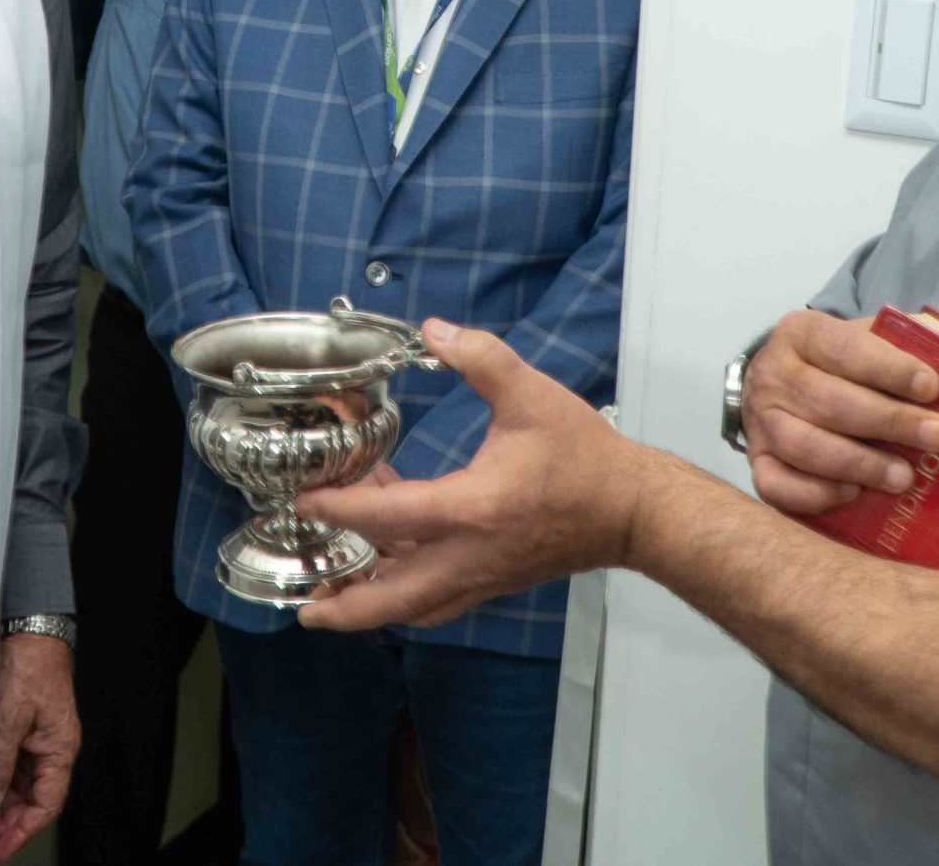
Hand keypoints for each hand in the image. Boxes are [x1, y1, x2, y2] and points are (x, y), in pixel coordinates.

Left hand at [0, 632, 77, 859]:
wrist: (32, 631)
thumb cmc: (32, 667)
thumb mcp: (10, 719)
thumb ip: (3, 763)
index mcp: (60, 750)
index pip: (46, 805)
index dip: (23, 830)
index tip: (0, 847)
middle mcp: (54, 749)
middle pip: (30, 797)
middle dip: (2, 815)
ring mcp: (41, 739)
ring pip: (17, 781)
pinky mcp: (27, 728)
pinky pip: (10, 760)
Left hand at [292, 319, 636, 631]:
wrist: (633, 510)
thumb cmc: (585, 458)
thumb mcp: (530, 394)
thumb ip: (480, 356)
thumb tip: (433, 331)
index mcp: (473, 509)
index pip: (389, 517)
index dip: (341, 509)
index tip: (306, 501)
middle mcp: (472, 556)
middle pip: (394, 598)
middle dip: (345, 606)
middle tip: (305, 603)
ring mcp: (484, 576)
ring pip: (416, 608)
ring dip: (373, 605)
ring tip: (336, 590)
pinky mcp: (495, 582)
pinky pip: (440, 602)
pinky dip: (408, 596)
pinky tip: (391, 570)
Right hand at [740, 310, 938, 516]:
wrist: (782, 384)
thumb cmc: (842, 366)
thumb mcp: (871, 337)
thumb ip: (912, 340)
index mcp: (801, 333)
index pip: (844, 348)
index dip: (890, 369)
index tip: (933, 388)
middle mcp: (771, 375)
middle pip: (828, 401)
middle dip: (889, 421)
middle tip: (937, 437)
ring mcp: (760, 422)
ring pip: (804, 446)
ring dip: (859, 463)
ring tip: (905, 478)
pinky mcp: (757, 463)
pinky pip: (777, 485)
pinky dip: (816, 493)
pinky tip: (854, 494)